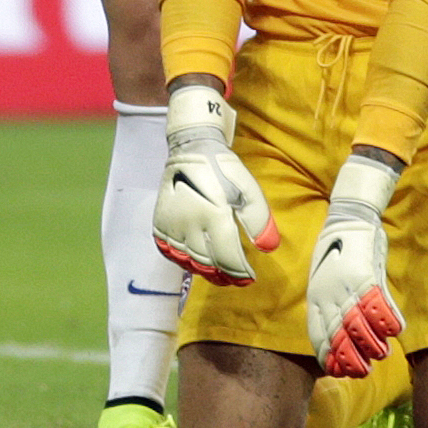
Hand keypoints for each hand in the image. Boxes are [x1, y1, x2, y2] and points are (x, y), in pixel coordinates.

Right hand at [153, 83, 278, 286]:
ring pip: (187, 260)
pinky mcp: (159, 222)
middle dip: (224, 275)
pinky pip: (168, 252)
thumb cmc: (225, 169)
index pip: (228, 258)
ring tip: (219, 274)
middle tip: (237, 280)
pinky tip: (194, 261)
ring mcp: (171, 224)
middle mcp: (189, 223)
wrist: (192, 148)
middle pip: (207, 263)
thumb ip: (259, 220)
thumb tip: (268, 248)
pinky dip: (181, 261)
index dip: (240, 272)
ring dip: (204, 271)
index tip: (250, 277)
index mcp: (214, 214)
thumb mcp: (249, 190)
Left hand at [306, 154, 404, 377]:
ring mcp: (347, 286)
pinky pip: (379, 305)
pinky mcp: (367, 276)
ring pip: (360, 326)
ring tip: (382, 354)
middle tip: (363, 371)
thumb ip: (328, 301)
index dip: (328, 356)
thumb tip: (335, 328)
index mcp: (315, 296)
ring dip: (373, 344)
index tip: (338, 371)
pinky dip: (388, 321)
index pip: (318, 334)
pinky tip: (395, 330)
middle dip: (351, 359)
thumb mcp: (322, 277)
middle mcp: (328, 294)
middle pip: (339, 336)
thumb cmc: (336, 247)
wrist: (348, 216)